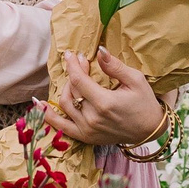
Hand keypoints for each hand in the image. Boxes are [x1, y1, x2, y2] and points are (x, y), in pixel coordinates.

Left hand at [44, 49, 165, 146]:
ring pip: (64, 104)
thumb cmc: (144, 103)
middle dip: (73, 73)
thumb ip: (114, 66)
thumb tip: (99, 51)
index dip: (73, 65)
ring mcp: (87, 130)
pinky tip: (39, 105)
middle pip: (71, 90)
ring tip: (74, 79)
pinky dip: (48, 116)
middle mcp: (92, 118)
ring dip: (65, 89)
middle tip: (80, 63)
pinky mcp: (85, 137)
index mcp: (104, 103)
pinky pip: (61, 126)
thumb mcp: (135, 80)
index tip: (71, 54)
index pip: (78, 79)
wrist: (149, 130)